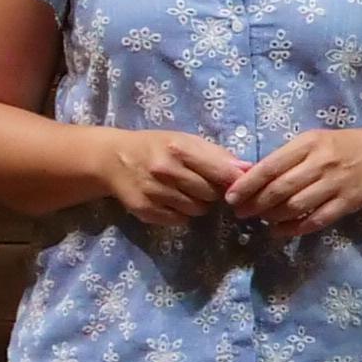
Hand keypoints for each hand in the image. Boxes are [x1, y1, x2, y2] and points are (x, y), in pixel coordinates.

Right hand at [95, 131, 245, 225]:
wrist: (112, 158)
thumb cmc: (157, 147)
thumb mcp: (187, 141)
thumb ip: (218, 155)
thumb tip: (249, 170)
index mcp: (179, 149)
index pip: (222, 173)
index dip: (234, 182)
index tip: (238, 184)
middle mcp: (165, 171)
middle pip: (212, 194)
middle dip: (213, 191)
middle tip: (203, 183)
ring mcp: (154, 192)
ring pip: (198, 210)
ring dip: (198, 203)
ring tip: (185, 190)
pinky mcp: (145, 211)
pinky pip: (180, 220)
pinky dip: (181, 213)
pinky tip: (171, 200)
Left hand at [225, 126, 361, 235]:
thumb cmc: (341, 146)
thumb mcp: (313, 141)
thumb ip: (286, 157)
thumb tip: (251, 178)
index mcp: (309, 144)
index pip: (271, 166)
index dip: (247, 184)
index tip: (231, 197)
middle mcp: (321, 164)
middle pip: (281, 189)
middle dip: (256, 204)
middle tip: (241, 212)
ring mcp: (336, 185)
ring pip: (296, 207)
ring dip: (273, 217)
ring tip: (261, 219)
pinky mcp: (348, 203)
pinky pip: (316, 220)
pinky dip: (294, 229)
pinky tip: (280, 231)